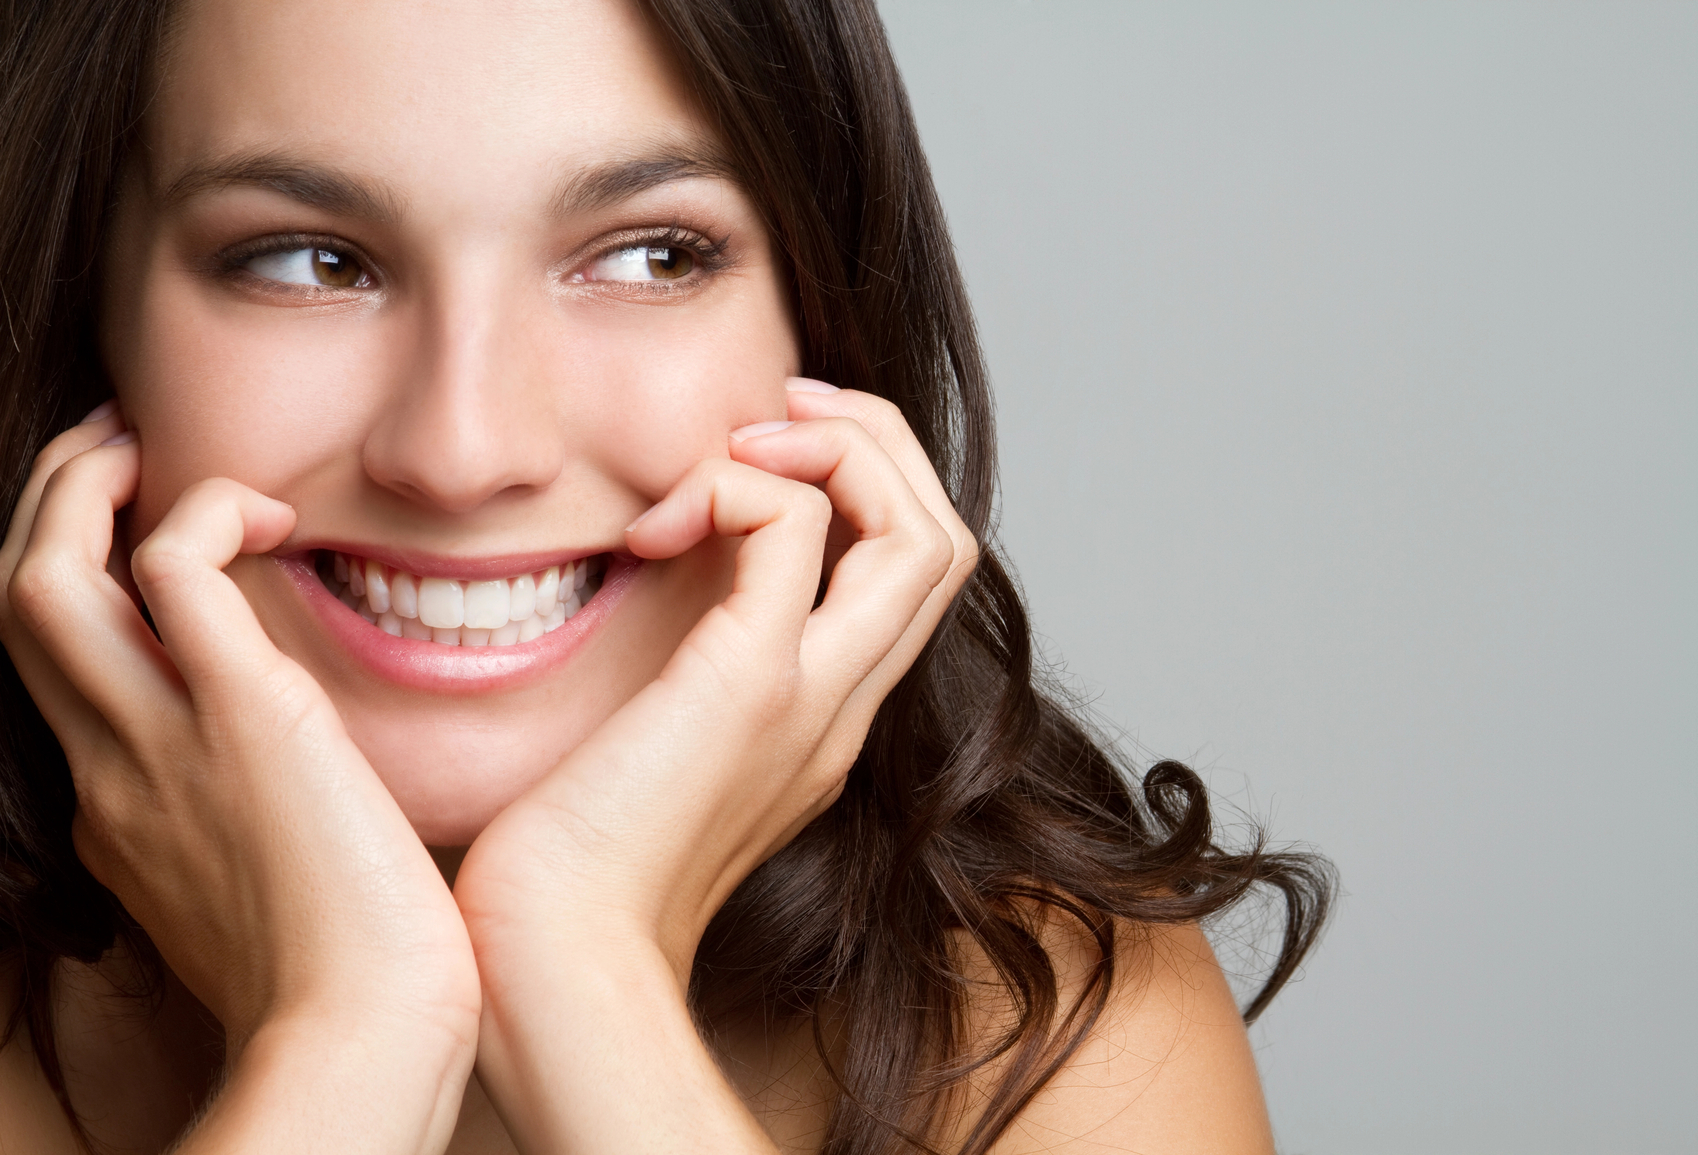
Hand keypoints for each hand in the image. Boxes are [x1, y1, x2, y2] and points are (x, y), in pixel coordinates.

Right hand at [0, 409, 478, 1153]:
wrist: (368, 1024)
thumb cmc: (347, 971)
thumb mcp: (256, 896)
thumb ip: (242, 833)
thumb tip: (287, 795)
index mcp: (116, 815)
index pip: (60, 679)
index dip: (83, 594)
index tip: (136, 545)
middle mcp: (109, 772)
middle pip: (16, 611)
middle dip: (46, 512)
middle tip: (110, 450)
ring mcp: (157, 741)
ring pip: (43, 580)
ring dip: (79, 490)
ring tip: (142, 443)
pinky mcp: (240, 711)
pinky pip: (175, 567)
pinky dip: (204, 510)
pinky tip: (273, 512)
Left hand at [453, 381, 976, 1152]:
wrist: (551, 958)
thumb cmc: (571, 867)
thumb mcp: (649, 756)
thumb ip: (680, 680)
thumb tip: (649, 580)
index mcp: (823, 722)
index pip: (909, 578)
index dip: (867, 488)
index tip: (766, 454)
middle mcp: (843, 707)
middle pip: (945, 540)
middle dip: (879, 442)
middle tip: (782, 408)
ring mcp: (814, 697)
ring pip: (923, 531)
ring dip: (843, 446)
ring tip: (747, 441)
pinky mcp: (751, 682)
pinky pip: (797, 526)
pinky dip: (742, 482)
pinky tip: (660, 520)